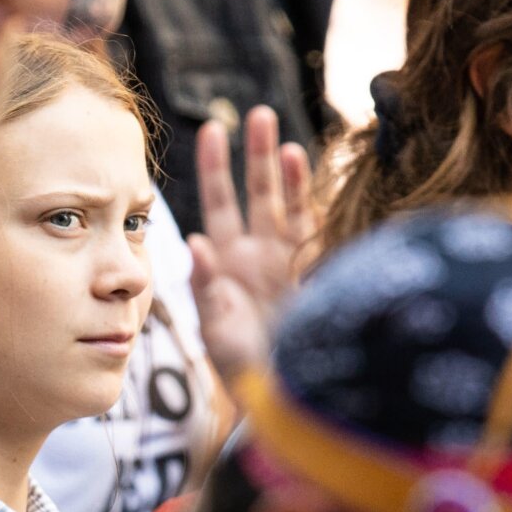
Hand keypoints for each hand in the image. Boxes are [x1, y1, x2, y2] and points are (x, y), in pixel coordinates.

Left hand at [186, 106, 313, 383]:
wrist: (285, 395)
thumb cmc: (245, 368)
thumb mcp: (217, 329)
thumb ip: (206, 287)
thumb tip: (194, 244)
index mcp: (227, 262)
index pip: (220, 204)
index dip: (216, 169)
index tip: (214, 130)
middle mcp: (259, 253)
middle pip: (255, 193)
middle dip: (253, 155)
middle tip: (251, 115)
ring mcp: (290, 260)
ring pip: (287, 203)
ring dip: (283, 171)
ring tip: (277, 137)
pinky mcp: (316, 271)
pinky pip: (312, 226)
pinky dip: (306, 197)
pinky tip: (298, 165)